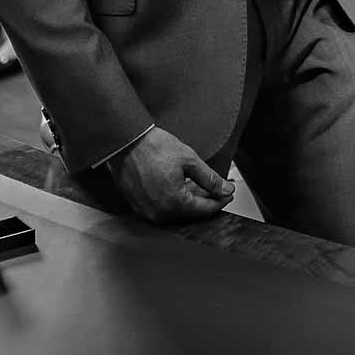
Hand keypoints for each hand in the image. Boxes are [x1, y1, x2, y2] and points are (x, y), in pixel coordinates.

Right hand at [106, 126, 234, 223]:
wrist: (126, 141)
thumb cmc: (153, 147)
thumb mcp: (189, 159)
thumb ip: (210, 179)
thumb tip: (225, 190)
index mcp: (174, 203)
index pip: (204, 210)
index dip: (220, 201)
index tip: (229, 194)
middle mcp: (159, 213)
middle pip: (190, 213)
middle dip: (206, 201)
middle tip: (218, 190)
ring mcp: (147, 211)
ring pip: (176, 212)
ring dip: (191, 201)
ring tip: (201, 187)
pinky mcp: (138, 205)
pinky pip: (162, 208)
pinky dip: (175, 200)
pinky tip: (182, 187)